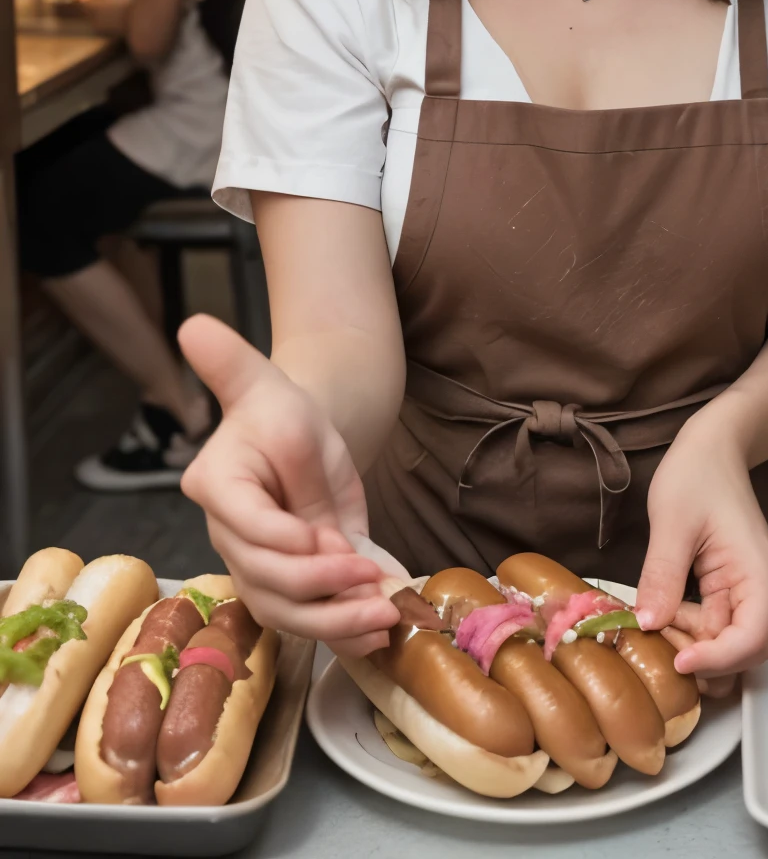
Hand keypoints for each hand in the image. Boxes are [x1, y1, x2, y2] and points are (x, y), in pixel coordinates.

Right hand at [179, 314, 400, 653]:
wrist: (308, 435)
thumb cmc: (283, 407)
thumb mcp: (267, 384)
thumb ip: (230, 367)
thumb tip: (193, 326)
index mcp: (217, 485)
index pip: (245, 526)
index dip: (287, 543)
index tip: (333, 542)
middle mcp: (229, 534)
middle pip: (265, 578)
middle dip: (321, 589)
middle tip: (373, 583)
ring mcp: (256, 564)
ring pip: (284, 611)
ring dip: (335, 622)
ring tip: (383, 617)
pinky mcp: (287, 585)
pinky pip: (307, 619)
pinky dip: (343, 631)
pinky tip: (378, 633)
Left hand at [634, 420, 767, 688]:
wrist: (713, 448)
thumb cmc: (696, 475)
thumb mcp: (672, 522)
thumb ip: (663, 575)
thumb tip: (649, 625)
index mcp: (761, 575)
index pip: (752, 640)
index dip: (716, 660)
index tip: (675, 662)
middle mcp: (767, 591)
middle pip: (745, 652)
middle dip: (702, 657)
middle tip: (657, 639)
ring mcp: (752, 592)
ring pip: (730, 644)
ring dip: (694, 645)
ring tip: (656, 620)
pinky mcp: (735, 590)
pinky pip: (718, 626)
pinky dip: (691, 630)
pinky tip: (663, 613)